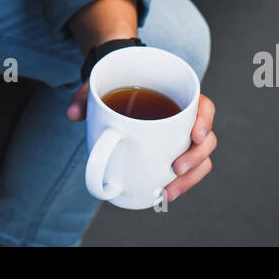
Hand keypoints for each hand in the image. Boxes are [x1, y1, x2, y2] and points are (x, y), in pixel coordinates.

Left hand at [66, 83, 216, 203]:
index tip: (195, 135)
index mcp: (179, 96)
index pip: (204, 106)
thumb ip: (88, 95)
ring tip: (168, 192)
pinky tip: (163, 195)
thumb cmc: (117, 83)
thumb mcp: (103, 83)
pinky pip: (186, 171)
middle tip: (176, 168)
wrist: (117, 86)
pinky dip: (178, 184)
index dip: (205, 121)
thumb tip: (72, 113)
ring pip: (200, 160)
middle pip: (206, 140)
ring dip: (189, 178)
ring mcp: (182, 138)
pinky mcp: (174, 153)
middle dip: (195, 158)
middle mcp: (187, 118)